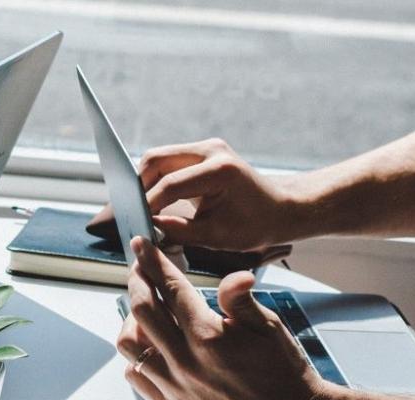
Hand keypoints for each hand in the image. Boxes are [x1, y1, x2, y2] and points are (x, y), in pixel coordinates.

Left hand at [116, 236, 329, 399]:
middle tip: (140, 271)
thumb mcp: (269, 328)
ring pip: (130, 345)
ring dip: (132, 320)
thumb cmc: (283, 371)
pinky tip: (151, 346)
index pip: (170, 289)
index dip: (153, 262)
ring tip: (145, 310)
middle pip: (141, 311)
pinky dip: (136, 357)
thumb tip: (235, 274)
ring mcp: (175, 388)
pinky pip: (136, 376)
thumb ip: (241, 300)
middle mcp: (186, 363)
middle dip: (137, 282)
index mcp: (209, 337)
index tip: (142, 246)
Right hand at [139, 138, 307, 251]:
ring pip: (158, 158)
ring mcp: (206, 147)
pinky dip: (157, 179)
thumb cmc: (256, 225)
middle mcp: (211, 150)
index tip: (136, 224)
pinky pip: (169, 161)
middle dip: (139, 187)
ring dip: (146, 182)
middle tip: (134, 213)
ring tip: (143, 208)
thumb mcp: (217, 236)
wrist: (280, 209)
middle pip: (156, 160)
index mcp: (219, 170)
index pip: (169, 185)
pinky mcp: (202, 152)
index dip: (148, 205)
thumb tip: (148, 229)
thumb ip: (179, 232)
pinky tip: (155, 200)